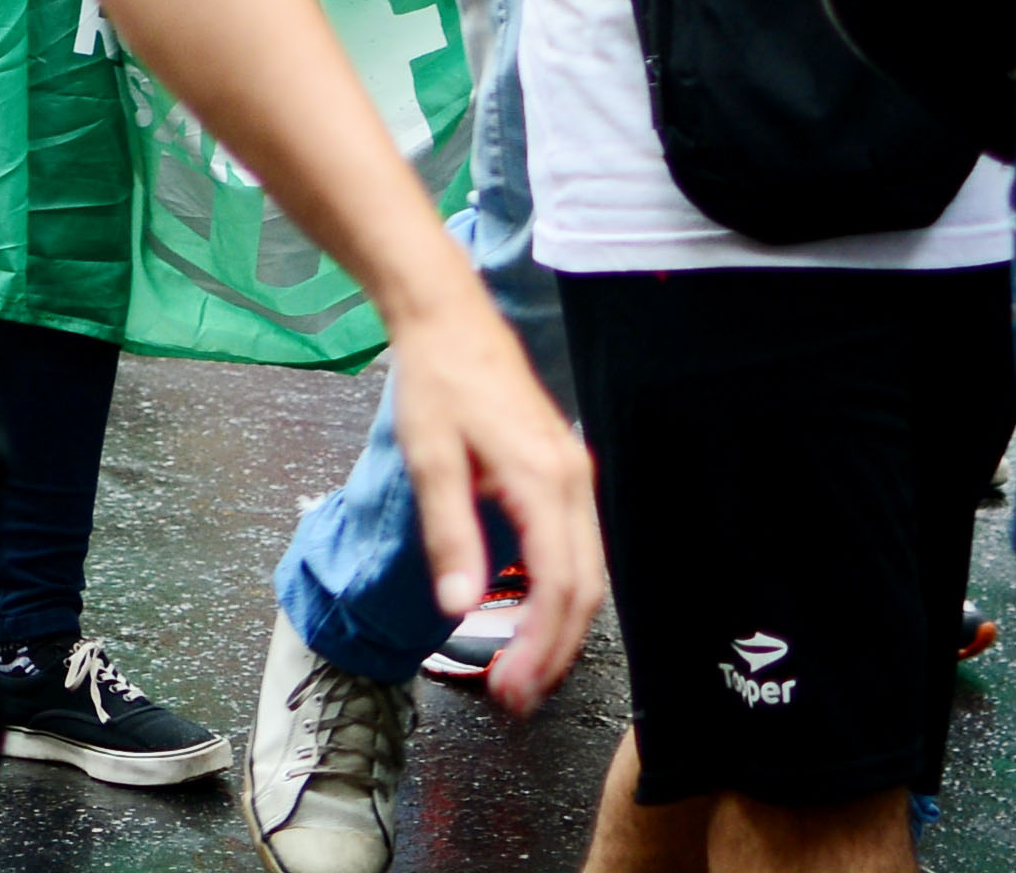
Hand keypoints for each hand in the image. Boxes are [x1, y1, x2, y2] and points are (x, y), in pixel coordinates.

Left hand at [384, 289, 603, 716]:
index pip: (558, 585)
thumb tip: (459, 606)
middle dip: (555, 650)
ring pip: (587, 571)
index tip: (511, 687)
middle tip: (517, 697)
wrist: (447, 318)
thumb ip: (448, 534)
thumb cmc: (436, 382)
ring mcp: (573, 475)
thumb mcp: (429, 458)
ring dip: (560, 626)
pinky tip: (534, 614)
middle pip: (584, 588)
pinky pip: (577, 546)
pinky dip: (561, 591)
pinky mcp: (563, 470)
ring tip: (525, 670)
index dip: (540, 644)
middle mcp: (572, 481)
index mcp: (543, 480)